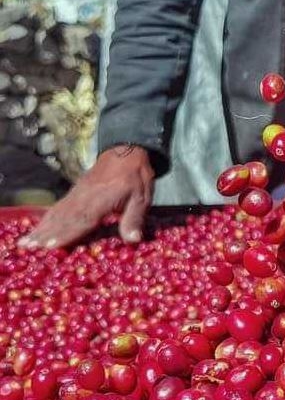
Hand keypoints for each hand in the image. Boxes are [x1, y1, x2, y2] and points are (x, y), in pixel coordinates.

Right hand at [18, 145, 154, 249]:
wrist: (126, 151)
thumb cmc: (136, 176)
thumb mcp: (142, 197)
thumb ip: (135, 218)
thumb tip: (133, 240)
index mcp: (102, 199)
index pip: (82, 219)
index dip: (67, 234)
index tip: (51, 245)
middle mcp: (85, 197)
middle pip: (64, 218)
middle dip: (47, 234)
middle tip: (29, 248)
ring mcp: (78, 193)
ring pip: (58, 212)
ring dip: (42, 227)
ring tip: (27, 241)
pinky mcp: (76, 191)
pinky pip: (59, 206)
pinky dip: (48, 217)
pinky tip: (39, 226)